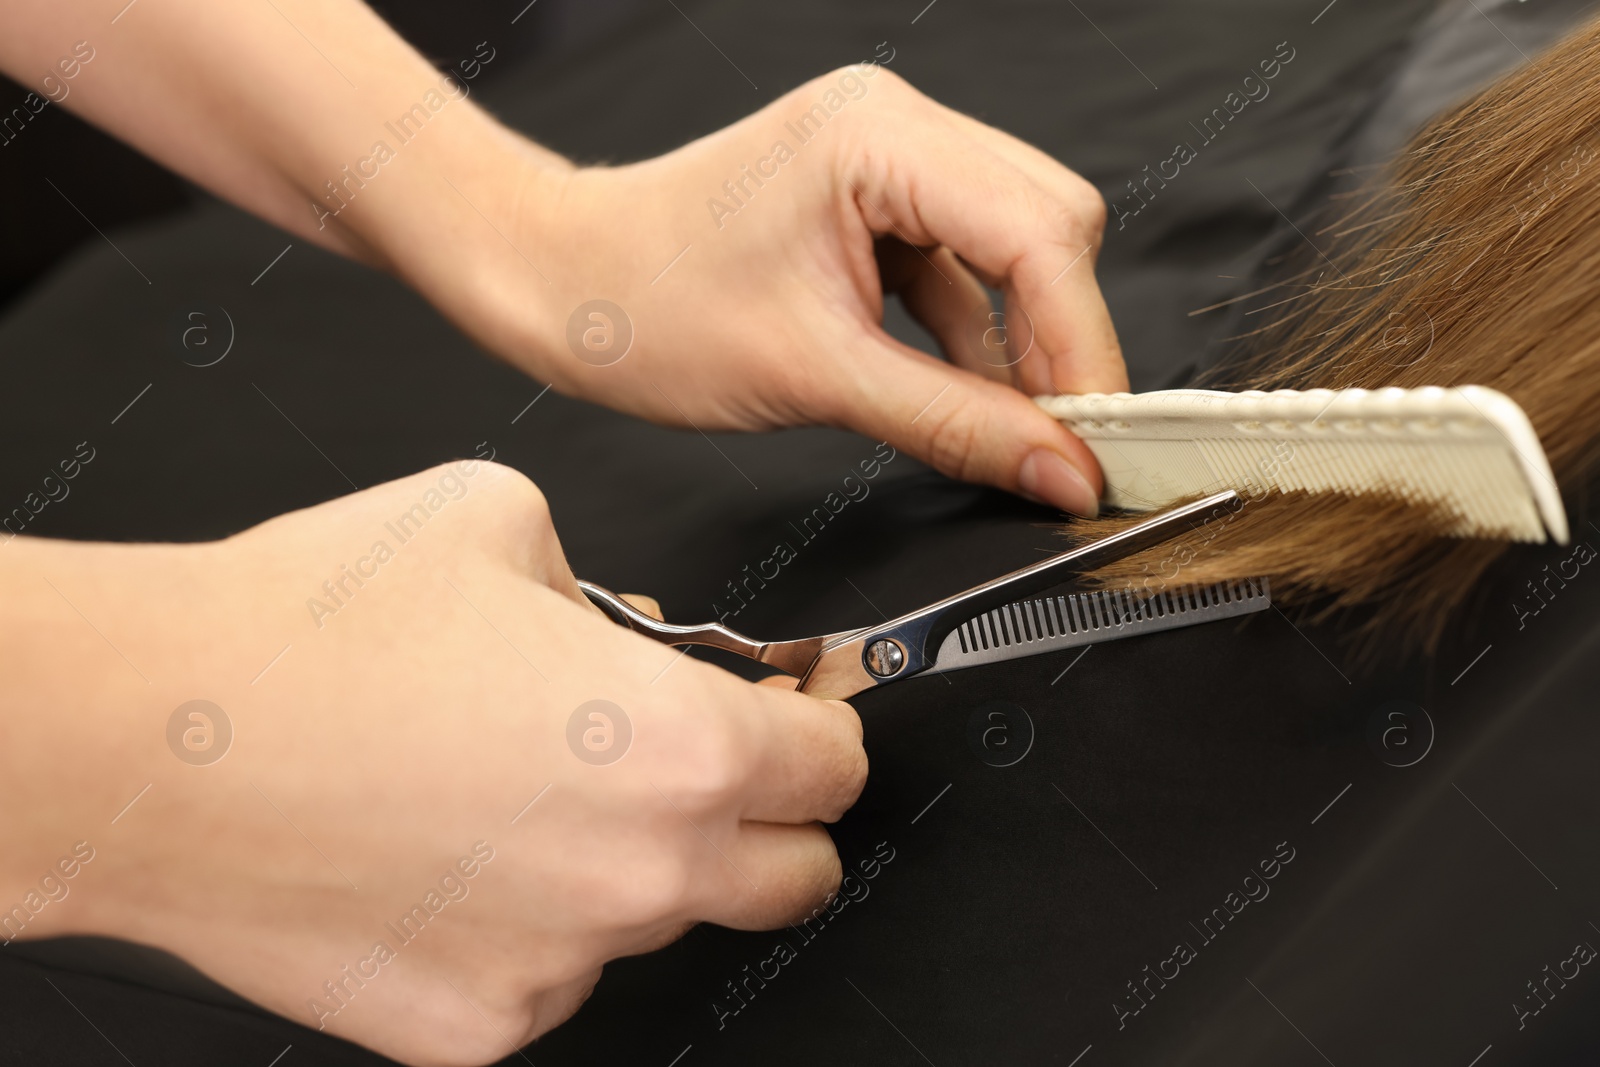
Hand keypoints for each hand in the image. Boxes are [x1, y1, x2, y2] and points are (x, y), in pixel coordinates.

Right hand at [2, 462, 865, 1066]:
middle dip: (772, 820)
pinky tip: (450, 859)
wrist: (157, 738)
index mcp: (679, 745)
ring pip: (660, 924)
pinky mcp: (478, 1028)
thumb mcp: (503, 525)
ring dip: (632, 867)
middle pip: (795, 877)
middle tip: (702, 770)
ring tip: (517, 794)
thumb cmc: (316, 627)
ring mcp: (562, 965)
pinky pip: (553, 977)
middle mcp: (642, 872)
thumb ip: (607, 589)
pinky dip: (532, 928)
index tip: (797, 718)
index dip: (820, 729)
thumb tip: (633, 636)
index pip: (833, 768)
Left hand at [424, 66, 1124, 516]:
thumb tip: (1061, 471)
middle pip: (1049, 223)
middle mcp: (895, 124)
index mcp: (877, 138)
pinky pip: (965, 263)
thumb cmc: (646, 310)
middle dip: (1064, 338)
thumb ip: (955, 426)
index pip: (1038, 234)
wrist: (559, 283)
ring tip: (1018, 428)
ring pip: (1017, 243)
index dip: (1081, 347)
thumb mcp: (814, 380)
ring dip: (1025, 340)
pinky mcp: (875, 198)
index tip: (1094, 442)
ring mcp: (886, 156)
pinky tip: (973, 394)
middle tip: (1064, 440)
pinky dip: (978, 333)